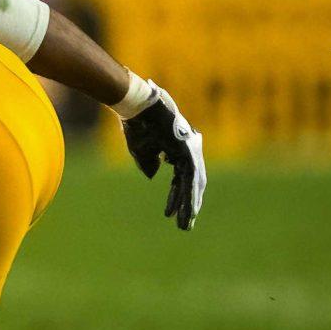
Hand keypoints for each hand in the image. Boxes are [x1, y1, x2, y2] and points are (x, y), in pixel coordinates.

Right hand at [122, 83, 205, 229]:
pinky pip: (191, 177)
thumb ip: (148, 163)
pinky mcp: (188, 150)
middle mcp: (187, 151)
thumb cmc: (136, 124)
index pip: (180, 179)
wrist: (137, 105)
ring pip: (194, 183)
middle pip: (191, 183)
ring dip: (191, 204)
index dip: (176, 197)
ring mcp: (190, 150)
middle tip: (186, 225)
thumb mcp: (140, 149)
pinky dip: (189, 194)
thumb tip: (154, 174)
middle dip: (188, 205)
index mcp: (176, 150)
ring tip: (187, 223)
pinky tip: (188, 208)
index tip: (170, 215)